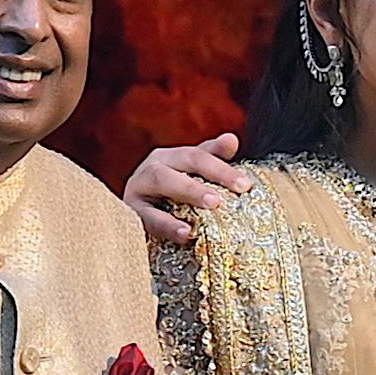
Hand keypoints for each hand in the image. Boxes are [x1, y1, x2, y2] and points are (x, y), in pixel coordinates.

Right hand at [124, 133, 250, 246]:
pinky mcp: (130, 212)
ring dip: (187, 192)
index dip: (222, 168)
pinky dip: (167, 225)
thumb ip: (211, 158)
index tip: (245, 185)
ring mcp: (137, 188)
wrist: (132, 219)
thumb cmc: (167, 197)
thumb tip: (231, 139)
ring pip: (161, 181)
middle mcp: (152, 168)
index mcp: (169, 158)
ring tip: (211, 206)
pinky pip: (146, 216)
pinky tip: (186, 234)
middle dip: (209, 175)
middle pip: (182, 163)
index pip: (198, 156)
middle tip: (229, 195)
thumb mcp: (190, 177)